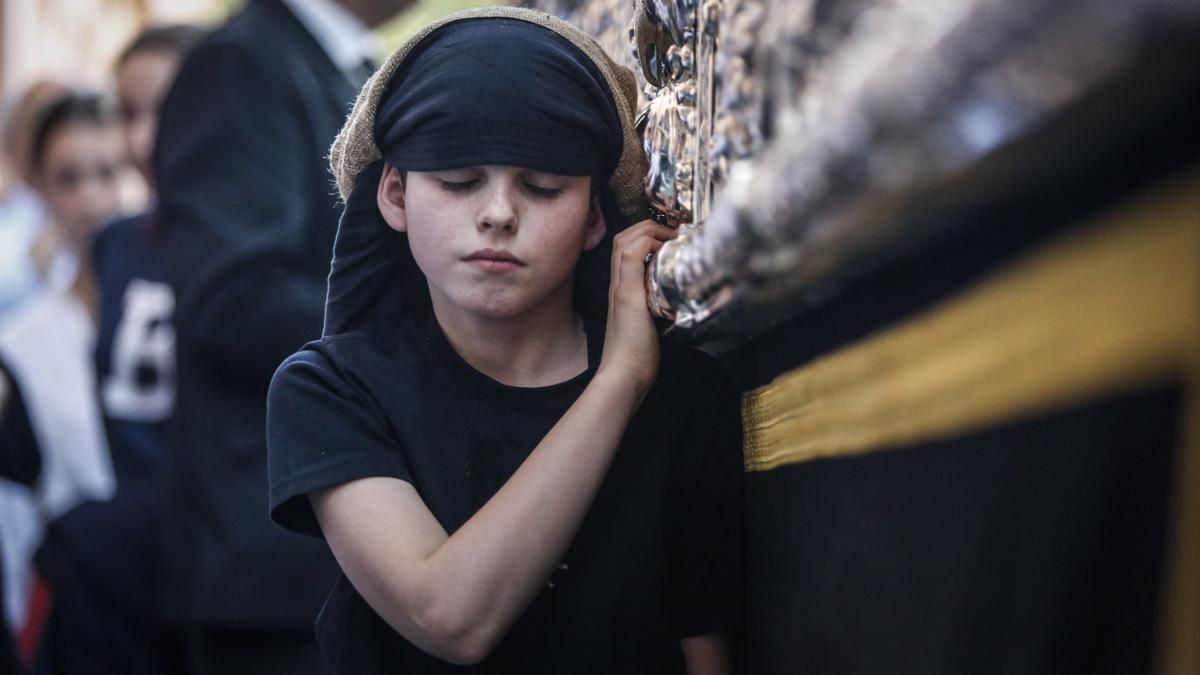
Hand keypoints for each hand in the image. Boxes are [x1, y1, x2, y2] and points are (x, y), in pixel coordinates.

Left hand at [598, 220, 677, 393]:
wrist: (627, 374)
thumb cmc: (629, 339)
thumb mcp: (630, 296)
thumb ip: (631, 265)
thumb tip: (645, 237)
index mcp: (619, 278)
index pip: (629, 238)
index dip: (651, 229)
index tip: (674, 236)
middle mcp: (621, 284)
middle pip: (628, 244)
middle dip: (650, 230)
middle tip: (674, 235)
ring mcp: (630, 297)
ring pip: (635, 260)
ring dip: (651, 246)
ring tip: (673, 248)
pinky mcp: (640, 311)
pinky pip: (644, 279)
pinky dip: (656, 268)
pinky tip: (670, 275)